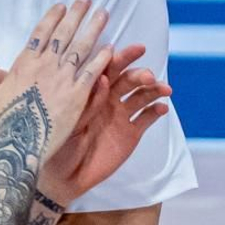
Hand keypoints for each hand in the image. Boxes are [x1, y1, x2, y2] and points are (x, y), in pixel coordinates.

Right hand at [0, 0, 112, 162]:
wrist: (16, 150)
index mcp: (24, 65)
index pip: (41, 33)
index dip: (52, 18)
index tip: (62, 5)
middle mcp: (45, 67)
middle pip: (64, 34)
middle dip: (76, 15)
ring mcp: (63, 80)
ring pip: (81, 48)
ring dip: (93, 29)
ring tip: (103, 14)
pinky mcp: (77, 98)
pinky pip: (93, 73)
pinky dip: (102, 59)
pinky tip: (111, 47)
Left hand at [43, 45, 171, 203]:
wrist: (64, 176)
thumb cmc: (59, 144)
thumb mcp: (71, 121)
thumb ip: (88, 102)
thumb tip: (102, 77)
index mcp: (92, 93)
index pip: (110, 69)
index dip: (124, 58)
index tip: (139, 48)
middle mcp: (109, 100)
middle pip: (129, 81)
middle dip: (141, 75)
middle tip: (148, 77)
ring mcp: (121, 116)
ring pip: (142, 96)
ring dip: (154, 90)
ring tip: (164, 90)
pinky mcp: (131, 134)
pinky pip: (147, 118)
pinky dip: (156, 111)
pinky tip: (162, 107)